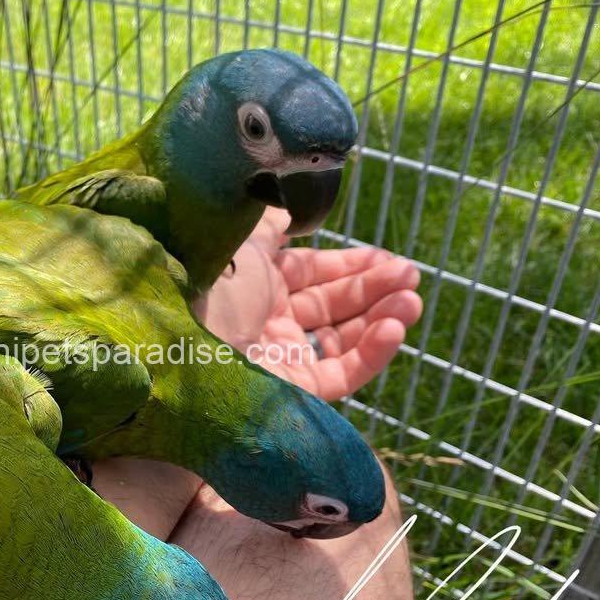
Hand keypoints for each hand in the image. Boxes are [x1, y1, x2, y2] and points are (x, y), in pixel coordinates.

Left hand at [196, 208, 421, 399]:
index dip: (350, 264)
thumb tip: (289, 208)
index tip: (387, 258)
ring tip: (411, 300)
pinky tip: (394, 327)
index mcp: (255, 285)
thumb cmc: (213, 288)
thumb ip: (271, 224)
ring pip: (345, 338)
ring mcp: (284, 358)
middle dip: (376, 287)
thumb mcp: (243, 242)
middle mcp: (270, 322)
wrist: (188, 347)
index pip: (313, 273)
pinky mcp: (297, 391)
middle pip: (334, 304)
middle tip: (411, 275)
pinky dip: (373, 351)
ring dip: (382, 316)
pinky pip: (344, 372)